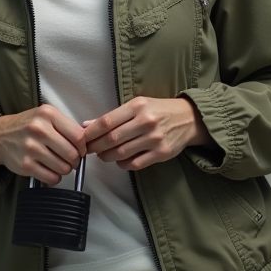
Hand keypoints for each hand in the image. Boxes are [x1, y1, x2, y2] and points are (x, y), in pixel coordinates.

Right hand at [0, 105, 85, 184]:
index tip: (80, 150)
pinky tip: (50, 170)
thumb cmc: (27, 126)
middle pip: (72, 154)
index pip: (78, 136)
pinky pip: (51, 178)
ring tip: (58, 163)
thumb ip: (66, 126)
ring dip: (65, 169)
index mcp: (48, 114)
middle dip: (75, 160)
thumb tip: (87, 143)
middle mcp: (39, 129)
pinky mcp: (25, 165)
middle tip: (70, 159)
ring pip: (63, 167)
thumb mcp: (46, 116)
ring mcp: (31, 148)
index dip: (83, 146)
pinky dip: (54, 177)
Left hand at [82, 97, 212, 170]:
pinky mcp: (162, 153)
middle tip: (88, 150)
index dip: (91, 132)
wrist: (189, 118)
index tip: (82, 138)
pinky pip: (135, 163)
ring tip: (103, 155)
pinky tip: (119, 160)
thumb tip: (87, 125)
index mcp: (137, 106)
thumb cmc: (159, 110)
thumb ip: (113, 116)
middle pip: (112, 138)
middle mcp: (146, 121)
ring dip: (107, 156)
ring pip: (121, 153)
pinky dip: (123, 164)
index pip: (107, 121)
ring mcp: (154, 139)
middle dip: (96, 146)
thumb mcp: (137, 105)